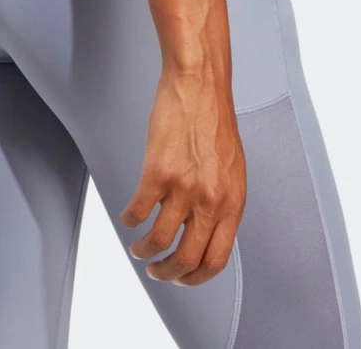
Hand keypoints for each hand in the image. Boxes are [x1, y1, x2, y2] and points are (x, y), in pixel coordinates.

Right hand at [119, 62, 247, 286]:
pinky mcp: (157, 172)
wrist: (199, 83)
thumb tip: (207, 231)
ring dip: (144, 252)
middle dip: (167, 273)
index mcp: (232, 201)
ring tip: (138, 248)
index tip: (181, 278)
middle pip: (186, 260)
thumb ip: (222, 201)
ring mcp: (183, 187)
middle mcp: (210, 200)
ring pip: (158, 241)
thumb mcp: (231, 169)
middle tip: (156, 271)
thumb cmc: (214, 120)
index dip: (195, 278)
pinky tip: (128, 217)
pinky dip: (129, 221)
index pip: (216, 260)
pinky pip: (137, 212)